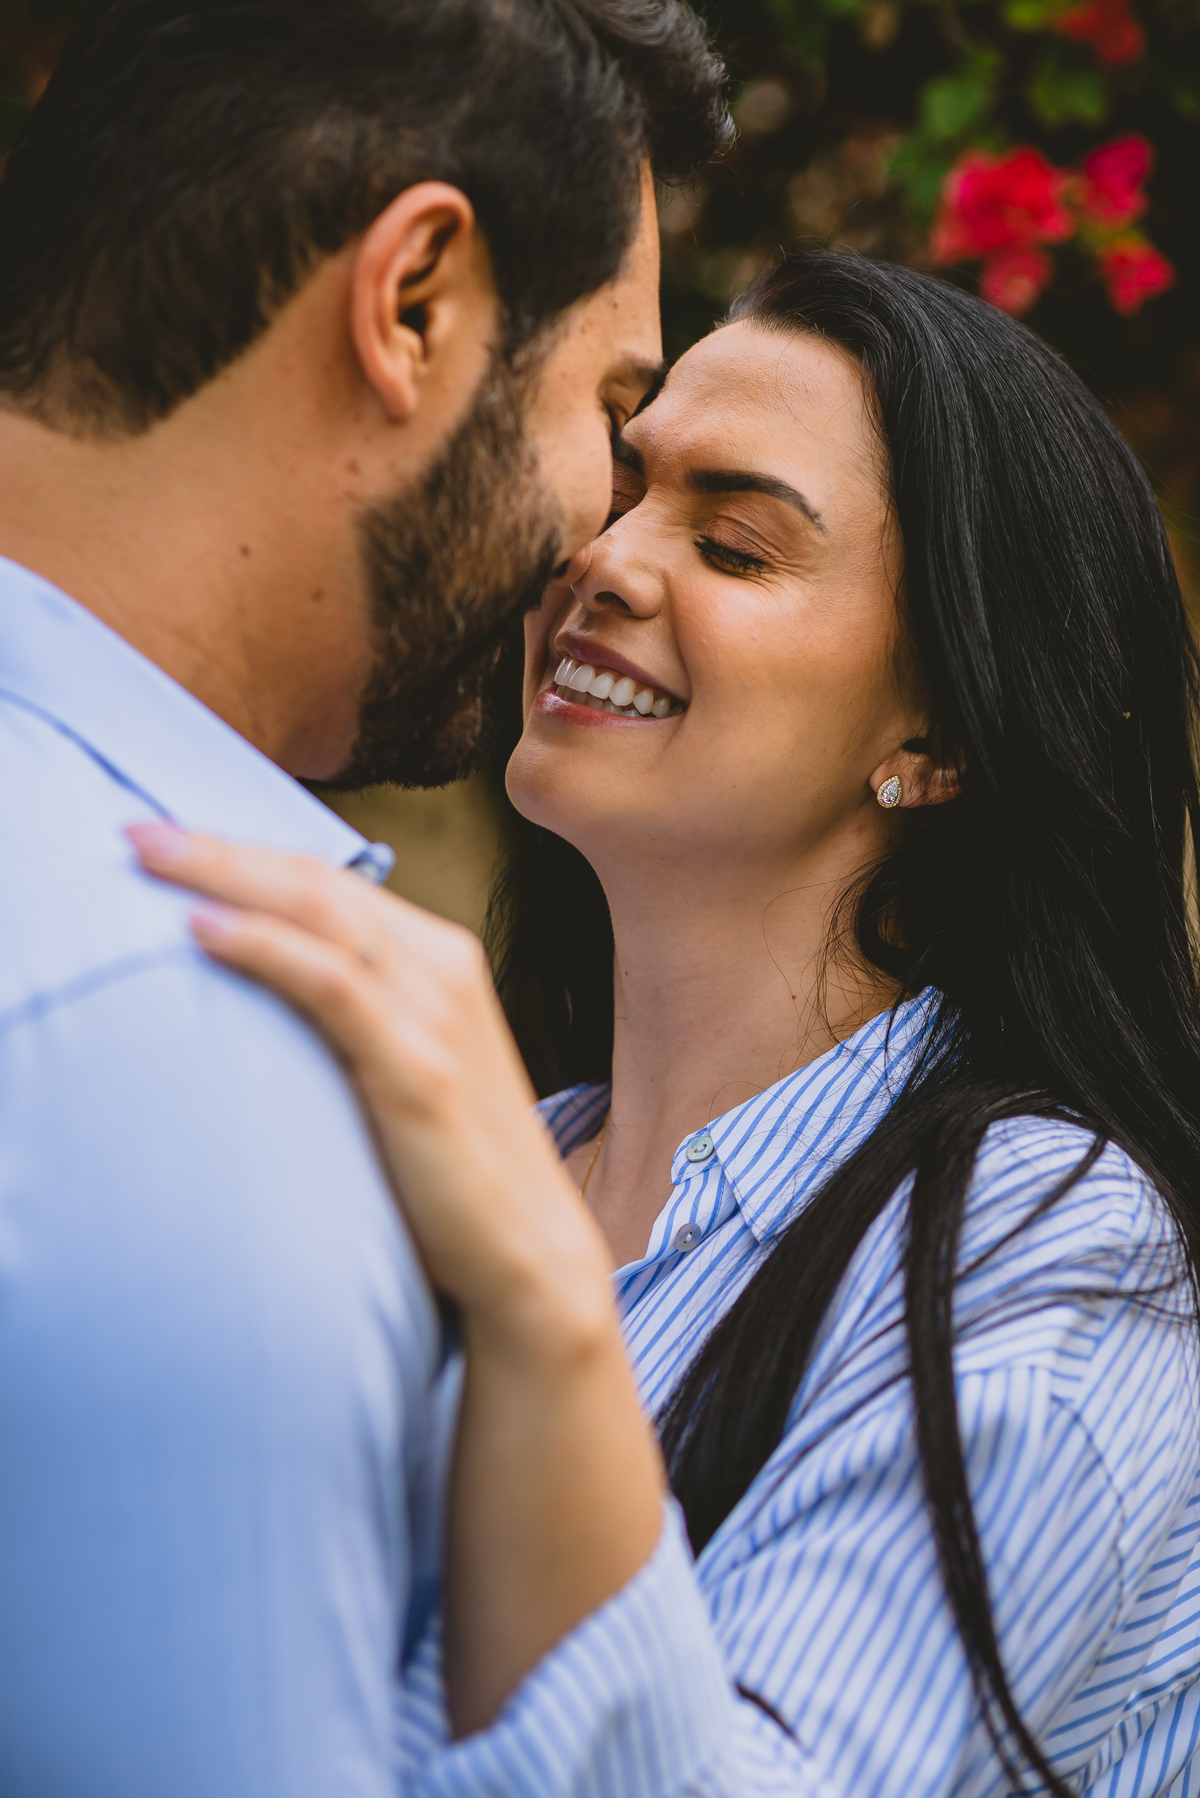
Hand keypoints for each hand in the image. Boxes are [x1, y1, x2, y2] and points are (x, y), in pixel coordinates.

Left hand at [127, 823, 607, 1336]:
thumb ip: (349, 1021)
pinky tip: (203, 929)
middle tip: (135, 828)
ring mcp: (434, 1012)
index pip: (328, 880)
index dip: (244, 852)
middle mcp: (441, 966)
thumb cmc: (447, 1167)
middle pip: (315, 879)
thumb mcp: (398, 1067)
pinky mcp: (418, 1065)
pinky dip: (264, 946)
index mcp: (438, 958)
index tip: (165, 838)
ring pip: (320, 910)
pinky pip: (330, 982)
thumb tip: (256, 1002)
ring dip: (227, 874)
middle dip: (220, 847)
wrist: (524, 1250)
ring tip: (148, 856)